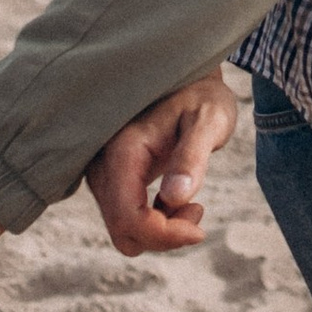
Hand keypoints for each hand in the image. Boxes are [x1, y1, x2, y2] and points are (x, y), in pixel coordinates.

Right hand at [85, 69, 238, 254]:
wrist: (186, 76)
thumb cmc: (201, 96)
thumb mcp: (209, 119)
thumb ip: (192, 157)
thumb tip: (177, 198)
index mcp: (123, 150)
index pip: (128, 219)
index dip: (164, 236)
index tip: (199, 228)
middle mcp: (102, 164)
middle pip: (122, 231)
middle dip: (163, 235)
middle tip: (197, 210)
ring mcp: (102, 172)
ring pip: (122, 229)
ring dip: (159, 229)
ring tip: (192, 202)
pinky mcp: (111, 178)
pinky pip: (125, 218)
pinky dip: (154, 222)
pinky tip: (178, 198)